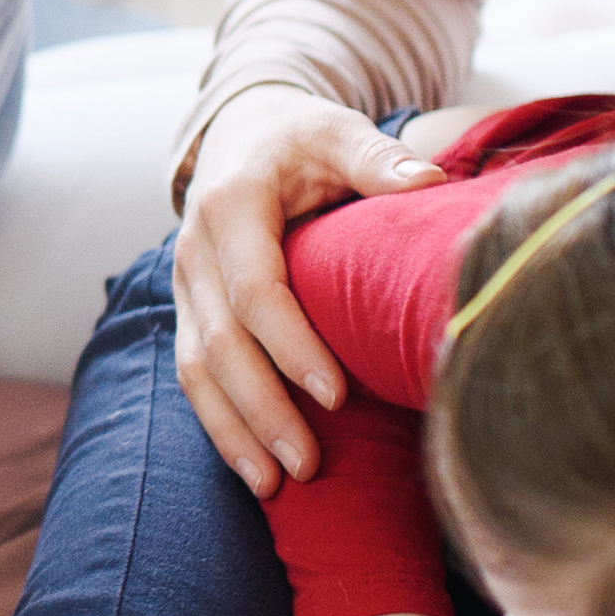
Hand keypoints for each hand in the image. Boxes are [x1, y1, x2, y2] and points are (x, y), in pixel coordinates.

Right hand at [173, 88, 446, 496]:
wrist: (238, 130)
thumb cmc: (299, 137)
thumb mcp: (337, 130)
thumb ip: (378, 158)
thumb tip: (429, 181)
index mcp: (231, 206)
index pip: (256, 291)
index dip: (292, 347)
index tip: (337, 394)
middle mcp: (194, 250)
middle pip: (221, 343)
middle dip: (262, 409)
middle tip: (309, 464)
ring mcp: (184, 284)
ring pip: (196, 368)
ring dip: (233, 431)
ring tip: (275, 485)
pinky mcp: (187, 309)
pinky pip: (193, 373)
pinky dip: (218, 423)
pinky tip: (251, 467)